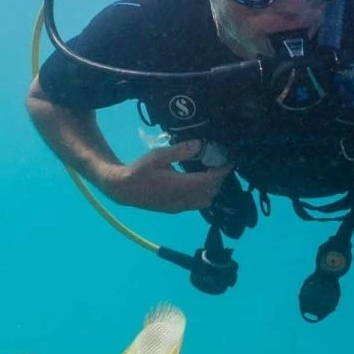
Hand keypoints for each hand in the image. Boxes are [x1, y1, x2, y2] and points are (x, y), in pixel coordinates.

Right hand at [101, 142, 232, 213]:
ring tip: (209, 173)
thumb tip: (199, 144)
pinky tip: (198, 183)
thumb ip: (179, 151)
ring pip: (206, 201)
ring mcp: (179, 206)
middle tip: (219, 163)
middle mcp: (183, 199)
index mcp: (180, 186)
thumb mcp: (157, 156)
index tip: (229, 161)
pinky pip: (197, 205)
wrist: (123, 190)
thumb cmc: (139, 170)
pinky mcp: (175, 209)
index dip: (222, 171)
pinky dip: (204, 195)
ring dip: (212, 188)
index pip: (210, 180)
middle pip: (211, 191)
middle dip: (219, 179)